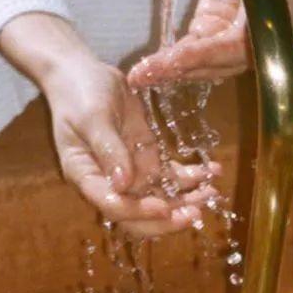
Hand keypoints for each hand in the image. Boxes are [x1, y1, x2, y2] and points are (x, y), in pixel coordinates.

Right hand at [0, 13, 218, 229]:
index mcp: (87, 177)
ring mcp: (131, 173)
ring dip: (186, 201)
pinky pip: (171, 176)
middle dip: (167, 219)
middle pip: (138, 216)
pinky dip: (192, 177)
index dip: (139, 212)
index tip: (163, 207)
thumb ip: (108, 150)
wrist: (82, 73)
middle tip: (195, 214)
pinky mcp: (148, 159)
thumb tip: (123, 185)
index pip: (113, 206)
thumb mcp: (92, 117)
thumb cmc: (79, 93)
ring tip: (211, 192)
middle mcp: (110, 183)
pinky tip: (213, 172)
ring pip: (160, 198)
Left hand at [128, 0, 292, 87]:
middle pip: (214, 65)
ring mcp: (230, 37)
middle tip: (143, 77)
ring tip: (140, 76)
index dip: (204, 56)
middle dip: (179, 70)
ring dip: (171, 70)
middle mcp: (253, 44)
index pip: (234, 49)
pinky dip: (172, 59)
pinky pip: (192, 49)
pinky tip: (150, 66)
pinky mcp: (213, 28)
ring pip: (201, 62)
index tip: (175, 59)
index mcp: (273, 30)